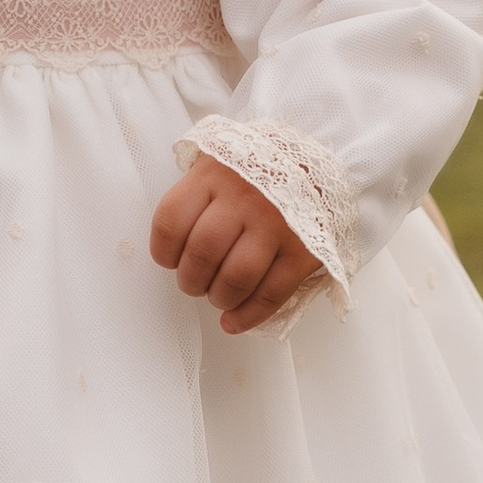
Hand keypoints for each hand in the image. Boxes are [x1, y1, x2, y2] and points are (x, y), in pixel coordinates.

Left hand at [149, 163, 319, 333]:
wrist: (319, 160)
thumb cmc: (260, 167)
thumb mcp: (220, 162)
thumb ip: (195, 195)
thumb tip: (172, 242)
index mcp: (214, 175)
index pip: (171, 221)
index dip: (164, 251)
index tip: (169, 260)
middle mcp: (244, 198)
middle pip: (202, 253)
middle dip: (191, 280)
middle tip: (194, 283)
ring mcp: (277, 224)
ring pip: (236, 278)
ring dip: (220, 297)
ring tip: (218, 296)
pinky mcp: (304, 250)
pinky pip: (272, 293)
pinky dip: (249, 315)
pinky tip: (235, 321)